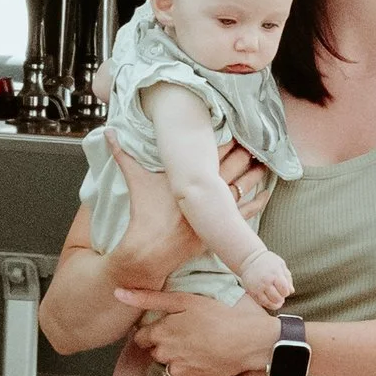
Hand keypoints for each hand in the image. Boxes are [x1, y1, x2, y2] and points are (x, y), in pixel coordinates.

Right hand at [97, 136, 271, 290]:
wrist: (148, 250)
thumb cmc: (143, 213)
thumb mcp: (135, 179)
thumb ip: (122, 153)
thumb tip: (108, 132)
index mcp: (189, 177)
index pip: (212, 152)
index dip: (227, 139)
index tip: (237, 126)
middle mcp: (205, 192)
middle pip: (232, 166)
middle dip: (244, 153)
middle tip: (256, 141)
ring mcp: (214, 211)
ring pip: (242, 187)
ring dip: (254, 174)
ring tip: (265, 161)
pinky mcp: (219, 227)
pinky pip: (245, 213)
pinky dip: (257, 202)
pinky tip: (267, 194)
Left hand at [121, 289, 278, 375]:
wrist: (250, 340)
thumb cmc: (220, 314)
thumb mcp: (184, 299)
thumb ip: (148, 298)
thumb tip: (117, 294)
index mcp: (160, 332)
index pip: (140, 337)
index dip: (154, 330)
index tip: (170, 325)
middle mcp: (165, 354)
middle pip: (156, 351)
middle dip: (166, 343)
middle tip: (189, 332)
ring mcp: (179, 370)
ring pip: (170, 365)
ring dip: (179, 357)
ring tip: (201, 344)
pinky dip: (193, 369)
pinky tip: (208, 357)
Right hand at [237, 249, 293, 310]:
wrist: (250, 259)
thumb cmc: (268, 261)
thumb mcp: (281, 265)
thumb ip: (287, 278)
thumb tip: (291, 291)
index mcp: (275, 274)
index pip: (285, 291)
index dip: (286, 292)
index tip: (284, 289)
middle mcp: (266, 281)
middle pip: (277, 298)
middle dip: (280, 298)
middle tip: (279, 293)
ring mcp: (257, 287)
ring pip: (269, 303)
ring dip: (274, 303)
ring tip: (275, 298)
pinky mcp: (251, 292)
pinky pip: (260, 303)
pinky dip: (266, 303)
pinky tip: (268, 298)